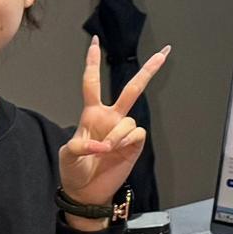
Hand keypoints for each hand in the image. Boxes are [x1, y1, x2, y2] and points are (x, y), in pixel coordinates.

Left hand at [59, 38, 170, 212]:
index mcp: (92, 114)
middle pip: (131, 89)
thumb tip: (104, 144)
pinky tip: (117, 150)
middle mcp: (111, 118)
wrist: (86, 192)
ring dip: (117, 134)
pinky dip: (125, 140)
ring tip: (106, 150)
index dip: (93, 62)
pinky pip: (136, 133)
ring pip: (129, 120)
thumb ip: (81, 145)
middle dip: (148, 71)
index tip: (95, 42)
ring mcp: (124, 131)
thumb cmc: (74, 170)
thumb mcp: (68, 155)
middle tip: (164, 53)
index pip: (93, 83)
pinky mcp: (135, 144)